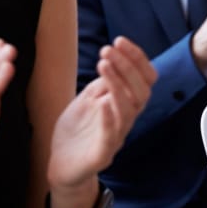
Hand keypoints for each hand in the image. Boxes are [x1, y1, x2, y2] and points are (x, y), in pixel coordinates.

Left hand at [49, 37, 156, 192]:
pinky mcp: (102, 154)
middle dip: (128, 66)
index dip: (136, 58)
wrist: (62, 167)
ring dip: (118, 84)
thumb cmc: (77, 133)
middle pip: (141, 91)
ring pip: (128, 110)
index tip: (119, 40)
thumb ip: (102, 83)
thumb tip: (113, 60)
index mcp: (124, 105)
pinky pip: (110, 136)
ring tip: (104, 64)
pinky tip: (101, 103)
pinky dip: (108, 118)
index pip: (143, 79)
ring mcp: (115, 137)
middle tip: (110, 49)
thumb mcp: (87, 100)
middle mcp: (125, 120)